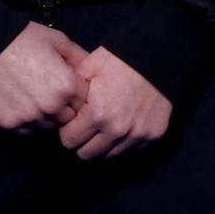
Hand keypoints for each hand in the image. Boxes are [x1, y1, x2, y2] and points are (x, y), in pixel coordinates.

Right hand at [0, 22, 88, 131]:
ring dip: (45, 116)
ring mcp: (30, 118)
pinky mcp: (10, 124)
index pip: (85, 102)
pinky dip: (26, 120)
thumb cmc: (22, 38)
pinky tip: (19, 102)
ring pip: (48, 126)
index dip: (75, 92)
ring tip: (33, 96)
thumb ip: (80, 57)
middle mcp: (52, 107)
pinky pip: (27, 130)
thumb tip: (92, 71)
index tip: (64, 83)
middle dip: (63, 107)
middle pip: (69, 118)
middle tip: (47, 90)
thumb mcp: (57, 40)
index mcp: (68, 87)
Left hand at [58, 46, 172, 159]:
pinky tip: (120, 126)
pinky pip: (131, 149)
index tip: (70, 123)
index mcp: (96, 115)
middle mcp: (117, 131)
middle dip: (81, 142)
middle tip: (83, 128)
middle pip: (87, 154)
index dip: (66, 131)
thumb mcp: (86, 69)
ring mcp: (137, 135)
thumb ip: (70, 92)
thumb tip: (59, 107)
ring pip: (110, 155)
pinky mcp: (153, 135)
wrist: (155, 58)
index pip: (69, 141)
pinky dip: (122, 142)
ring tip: (102, 127)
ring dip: (102, 145)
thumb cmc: (117, 61)